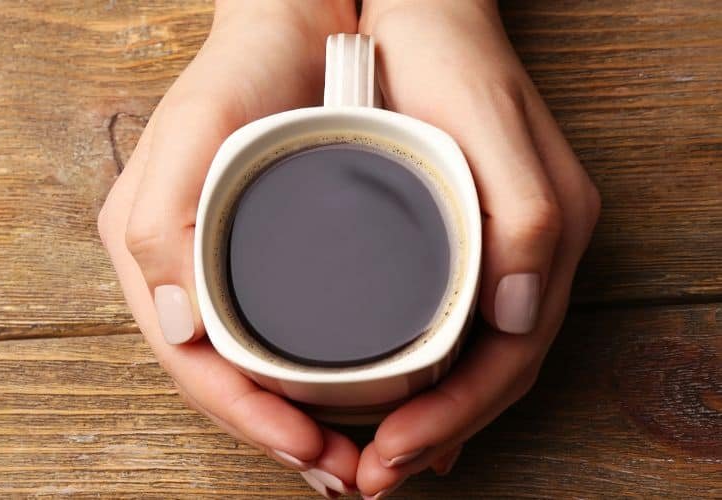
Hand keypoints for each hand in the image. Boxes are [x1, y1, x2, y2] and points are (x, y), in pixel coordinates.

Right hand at [98, 1, 360, 496]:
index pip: (197, 364)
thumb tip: (176, 328)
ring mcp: (230, 269)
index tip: (310, 451)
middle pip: (228, 380)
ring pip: (259, 369)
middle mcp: (189, 273)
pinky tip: (351, 398)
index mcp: (156, 256)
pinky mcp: (271, 258)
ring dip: (300, 420)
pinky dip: (315, 379)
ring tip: (350, 456)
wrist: (292, 27)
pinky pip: (285, 336)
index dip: (249, 418)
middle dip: (281, 436)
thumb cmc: (243, 73)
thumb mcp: (196, 129)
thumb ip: (164, 226)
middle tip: (342, 474)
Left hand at [356, 1, 600, 495]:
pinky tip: (399, 400)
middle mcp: (528, 255)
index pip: (508, 359)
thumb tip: (518, 321)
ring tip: (380, 456)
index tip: (393, 454)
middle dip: (437, 434)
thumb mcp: (489, 125)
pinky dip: (430, 378)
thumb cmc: (449, 60)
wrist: (424, 11)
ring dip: (433, 418)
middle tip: (372, 475)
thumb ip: (523, 221)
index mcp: (543, 237)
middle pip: (494, 373)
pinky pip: (457, 328)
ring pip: (475, 360)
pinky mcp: (467, 240)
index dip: (454, 417)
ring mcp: (500, 251)